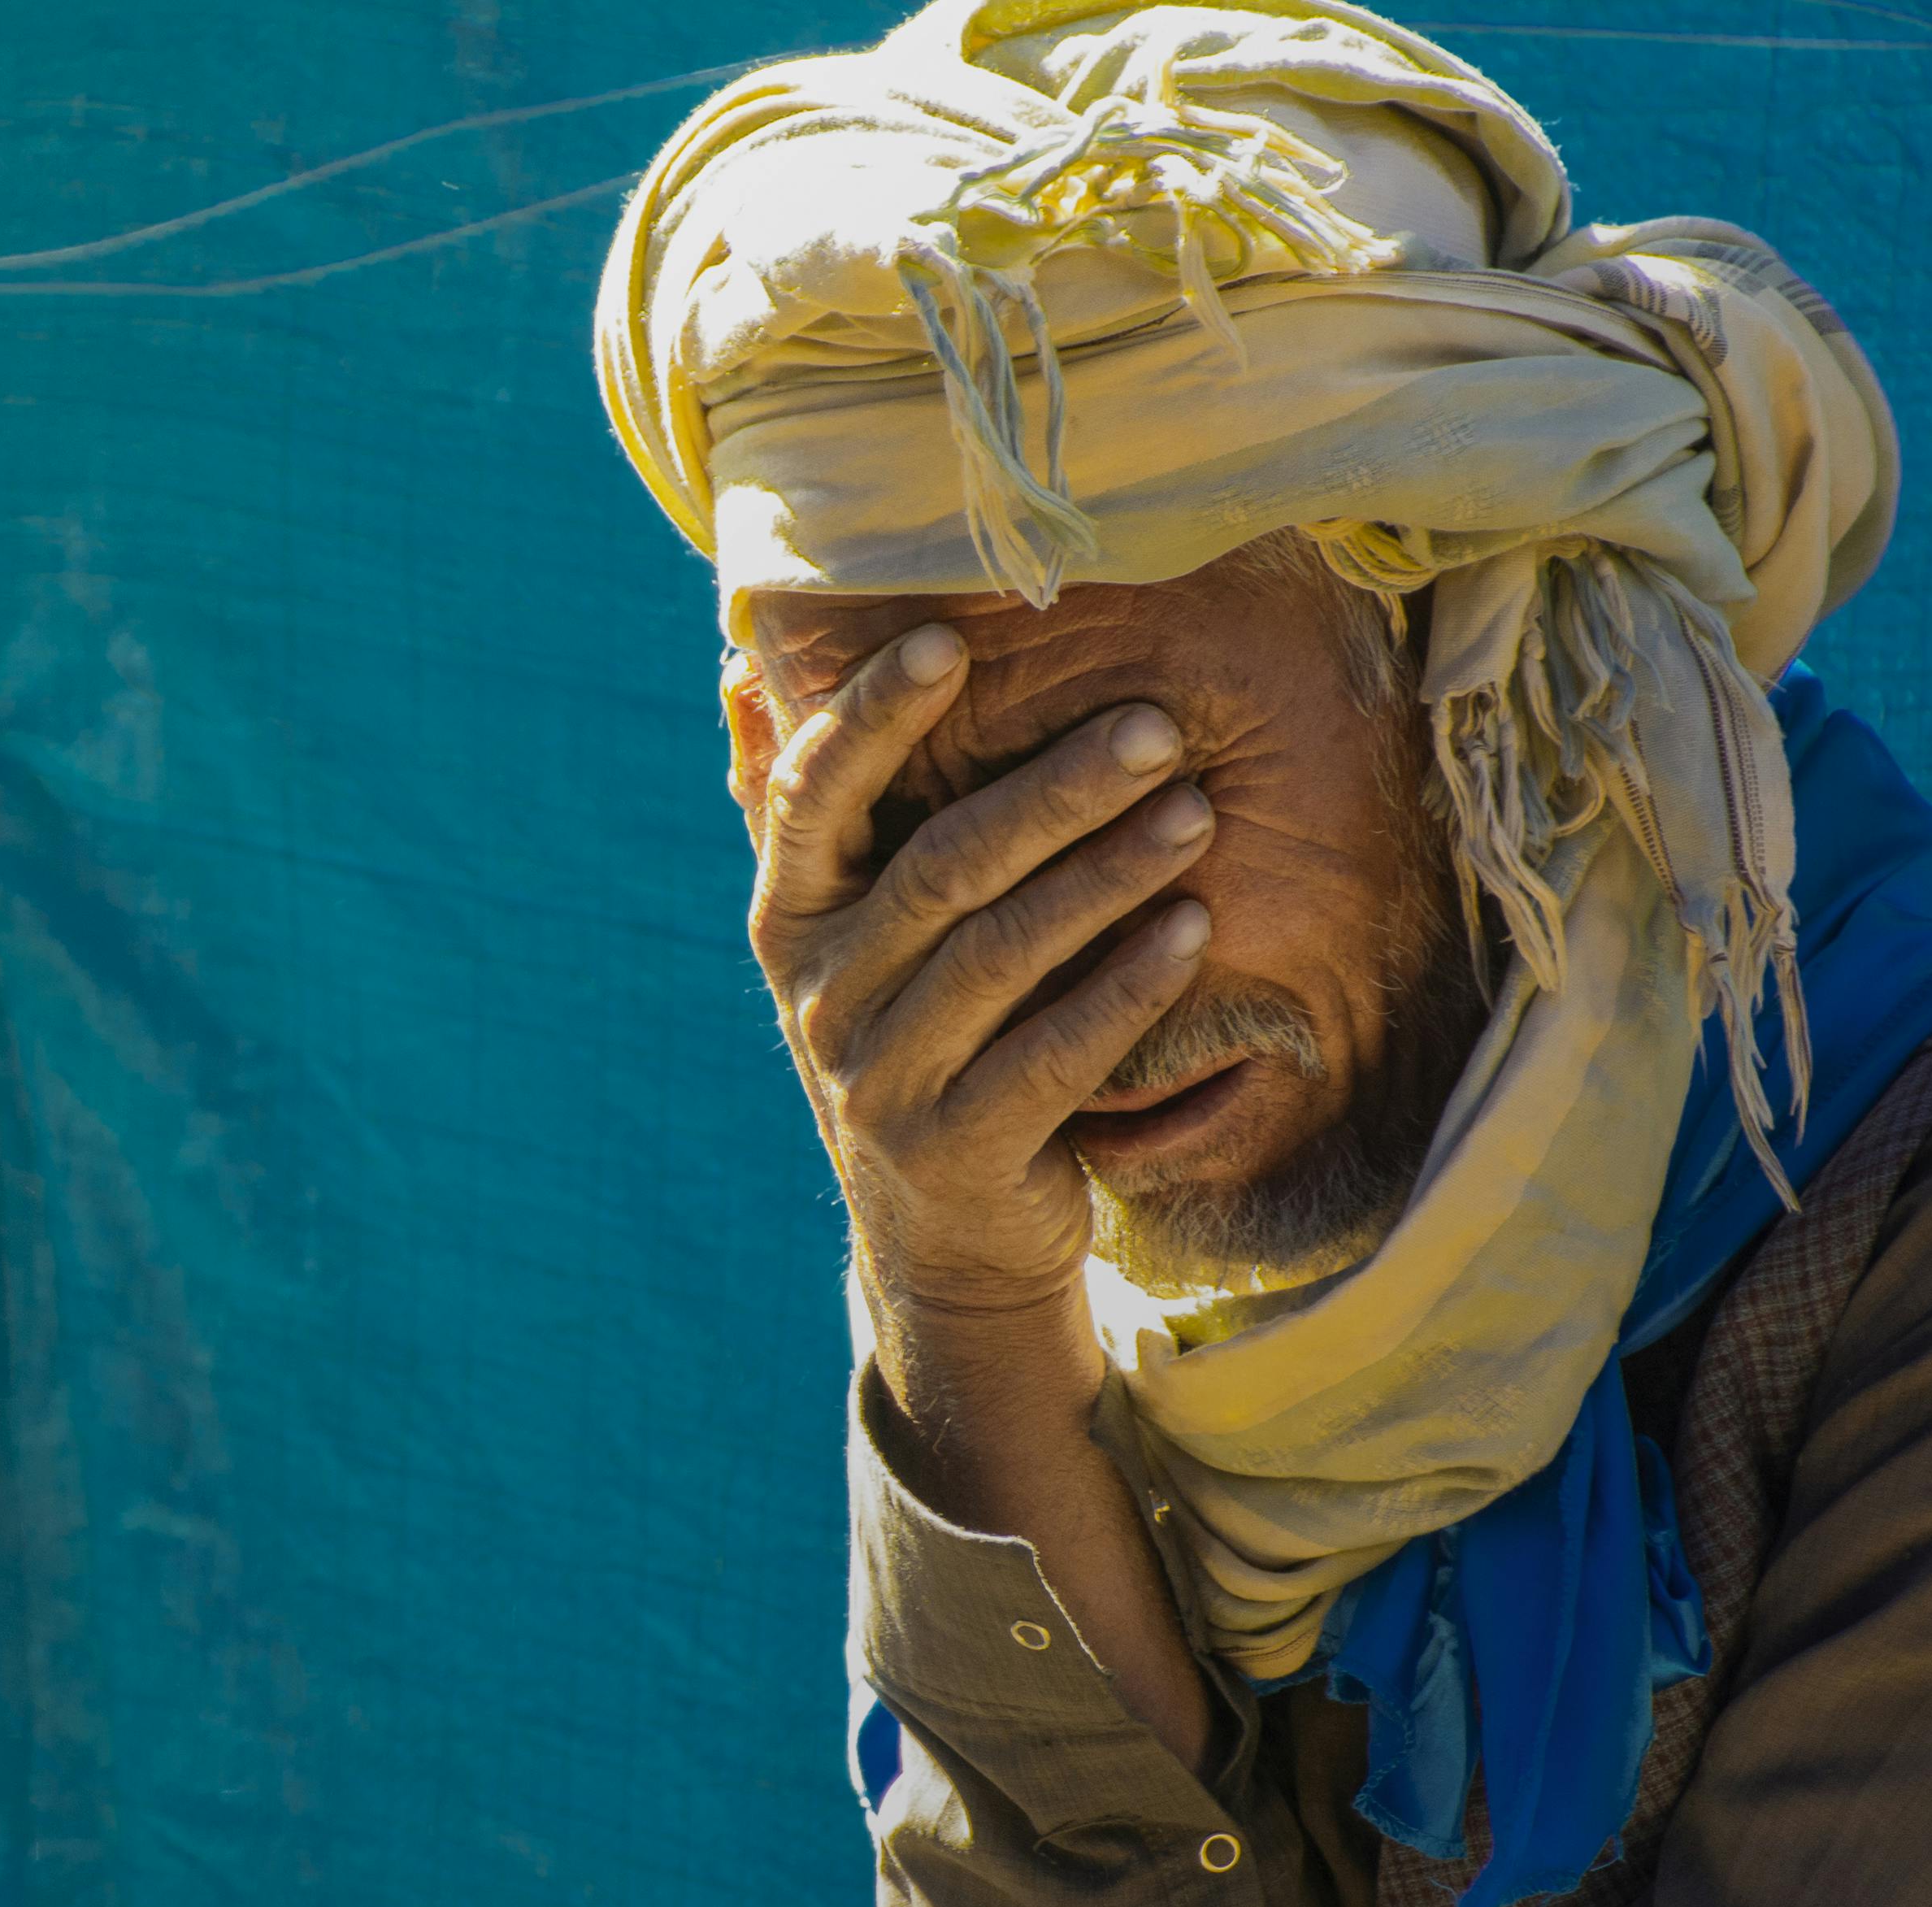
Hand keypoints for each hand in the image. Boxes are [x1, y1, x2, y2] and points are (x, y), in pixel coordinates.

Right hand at [726, 622, 1214, 1336]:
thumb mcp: (840, 935)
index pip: (815, 799)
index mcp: (789, 921)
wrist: (942, 1241)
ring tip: (1196, 812)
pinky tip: (1192, 929)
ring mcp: (883, 1081)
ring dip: (1106, 876)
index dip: (872, 718)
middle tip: (1154, 728)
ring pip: (1000, 956)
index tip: (947, 640)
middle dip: (1053, 791)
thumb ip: (800, 810)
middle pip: (940, 870)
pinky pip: (1052, 1055)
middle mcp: (822, 997)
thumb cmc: (912, 1040)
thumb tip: (735, 665)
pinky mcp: (959, 1151)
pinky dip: (1124, 989)